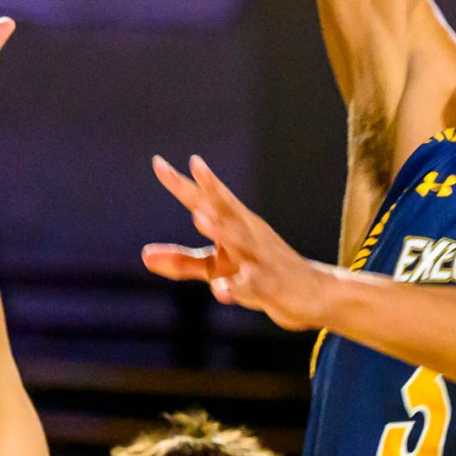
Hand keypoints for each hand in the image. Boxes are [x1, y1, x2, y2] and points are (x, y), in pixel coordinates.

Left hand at [143, 155, 334, 332]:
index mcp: (234, 224)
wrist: (312, 292)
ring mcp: (258, 257)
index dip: (181, 183)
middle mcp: (247, 233)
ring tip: (199, 216)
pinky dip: (233, 288)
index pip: (203, 199)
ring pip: (238, 241)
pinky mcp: (266, 284)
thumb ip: (181, 261)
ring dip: (220, 229)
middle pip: (223, 209)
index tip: (158, 162)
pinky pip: (248, 285)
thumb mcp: (217, 267)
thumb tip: (144, 255)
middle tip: (191, 166)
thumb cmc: (259, 273)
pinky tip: (220, 291)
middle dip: (207, 188)